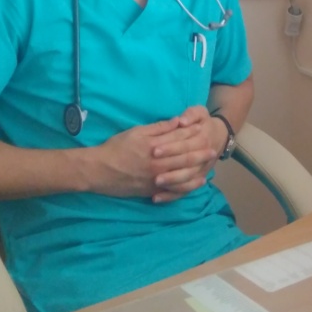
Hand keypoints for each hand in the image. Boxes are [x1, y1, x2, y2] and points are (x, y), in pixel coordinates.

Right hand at [85, 108, 219, 201]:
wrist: (99, 170)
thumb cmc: (116, 148)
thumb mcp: (136, 132)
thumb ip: (158, 128)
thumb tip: (177, 122)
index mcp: (155, 146)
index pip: (178, 139)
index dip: (191, 134)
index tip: (203, 129)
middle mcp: (158, 163)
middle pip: (184, 157)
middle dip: (199, 152)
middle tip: (213, 149)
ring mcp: (156, 178)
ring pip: (182, 174)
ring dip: (197, 169)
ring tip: (209, 165)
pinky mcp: (152, 190)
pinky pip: (174, 189)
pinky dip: (187, 186)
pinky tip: (197, 182)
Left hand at [149, 105, 223, 202]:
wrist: (220, 135)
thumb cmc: (204, 122)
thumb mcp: (200, 112)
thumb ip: (191, 115)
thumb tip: (181, 121)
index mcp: (202, 139)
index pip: (185, 145)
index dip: (170, 148)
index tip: (154, 150)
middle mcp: (203, 157)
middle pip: (185, 165)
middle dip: (169, 170)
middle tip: (152, 173)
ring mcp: (200, 170)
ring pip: (186, 181)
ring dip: (170, 184)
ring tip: (155, 184)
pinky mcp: (195, 179)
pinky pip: (184, 191)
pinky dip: (171, 196)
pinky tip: (156, 198)